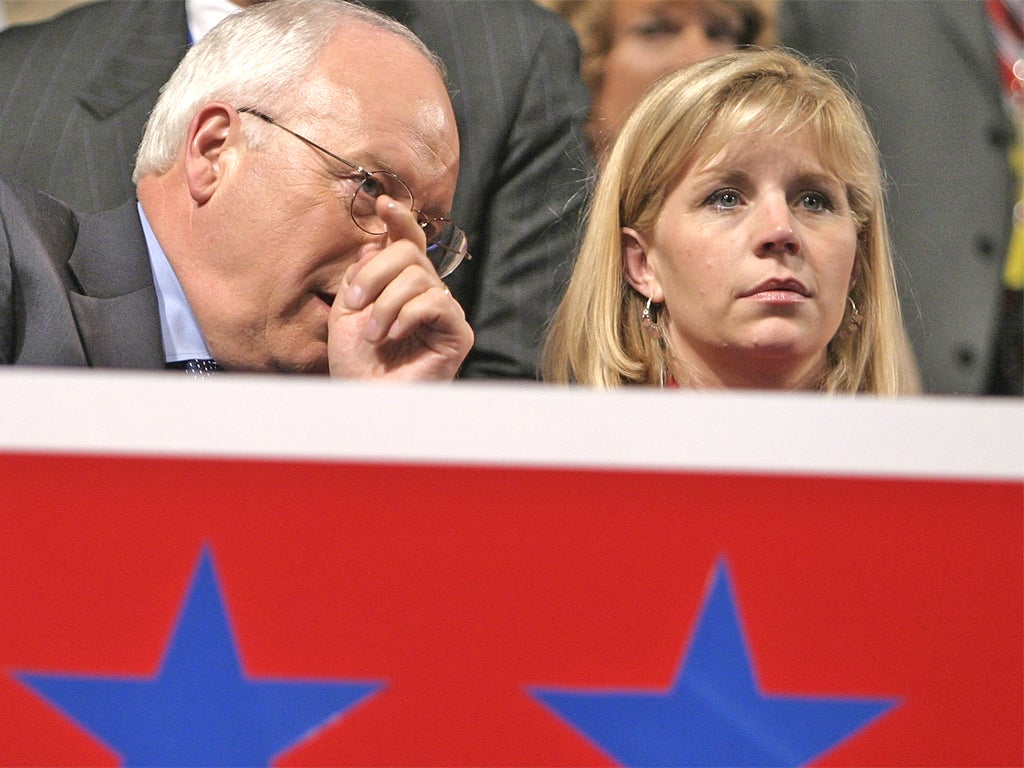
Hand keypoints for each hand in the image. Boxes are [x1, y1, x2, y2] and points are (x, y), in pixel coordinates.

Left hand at [327, 196, 472, 380]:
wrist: (366, 399)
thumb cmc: (357, 362)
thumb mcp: (347, 309)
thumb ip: (362, 273)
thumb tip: (377, 242)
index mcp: (401, 285)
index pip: (408, 243)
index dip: (399, 219)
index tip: (382, 202)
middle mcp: (427, 294)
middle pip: (410, 253)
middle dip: (375, 274)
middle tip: (355, 305)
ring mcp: (444, 313)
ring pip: (419, 277)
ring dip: (386, 304)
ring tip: (375, 334)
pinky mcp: (457, 332)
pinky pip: (436, 301)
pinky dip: (408, 315)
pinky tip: (394, 337)